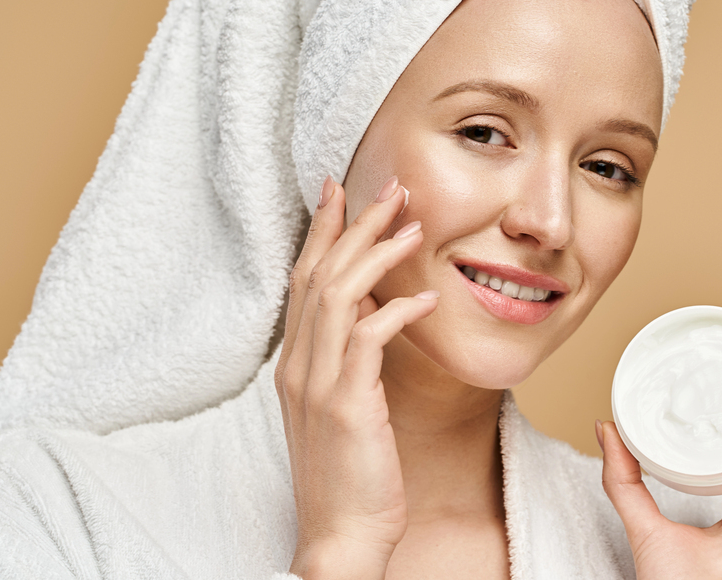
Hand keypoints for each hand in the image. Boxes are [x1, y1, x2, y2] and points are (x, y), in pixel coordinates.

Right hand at [274, 176, 437, 579]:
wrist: (340, 532)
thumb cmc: (348, 470)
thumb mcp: (338, 405)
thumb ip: (345, 357)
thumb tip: (372, 311)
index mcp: (295, 362)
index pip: (303, 280)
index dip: (320, 232)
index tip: (339, 192)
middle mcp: (299, 365)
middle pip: (319, 274)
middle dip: (352, 225)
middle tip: (389, 189)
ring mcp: (318, 384)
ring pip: (340, 295)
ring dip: (376, 254)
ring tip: (412, 225)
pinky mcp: (347, 406)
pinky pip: (370, 341)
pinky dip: (397, 311)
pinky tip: (425, 297)